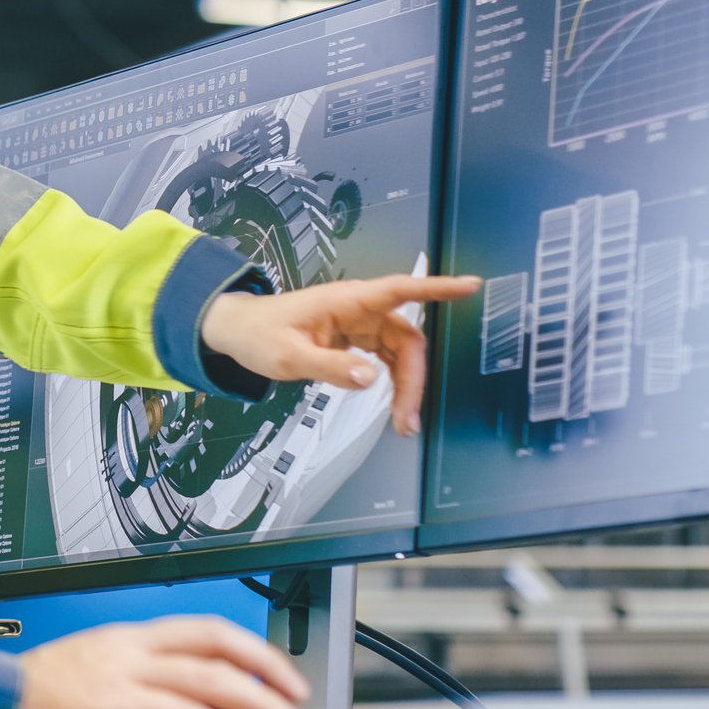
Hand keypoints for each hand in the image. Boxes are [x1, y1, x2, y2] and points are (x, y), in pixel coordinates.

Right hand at [7, 617, 310, 708]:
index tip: (280, 674)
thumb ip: (144, 678)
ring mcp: (123, 679)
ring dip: (254, 704)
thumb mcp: (96, 670)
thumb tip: (196, 701)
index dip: (252, 649)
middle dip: (266, 675)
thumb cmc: (37, 695)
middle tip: (295, 703)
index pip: (206, 630)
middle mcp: (131, 651)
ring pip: (206, 682)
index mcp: (128, 638)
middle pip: (216, 650)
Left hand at [200, 273, 480, 434]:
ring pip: (399, 353)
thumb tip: (371, 377)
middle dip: (414, 377)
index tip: (469, 285)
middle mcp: (358, 310)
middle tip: (407, 418)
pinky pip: (386, 360)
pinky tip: (392, 407)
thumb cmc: (258, 335)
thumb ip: (329, 367)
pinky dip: (393, 384)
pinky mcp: (354, 340)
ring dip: (406, 386)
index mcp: (345, 302)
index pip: (399, 290)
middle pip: (405, 338)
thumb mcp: (287, 357)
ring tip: (403, 422)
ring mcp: (358, 325)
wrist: (239, 332)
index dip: (436, 288)